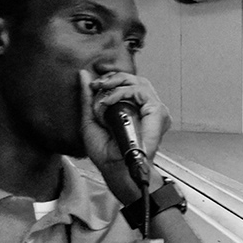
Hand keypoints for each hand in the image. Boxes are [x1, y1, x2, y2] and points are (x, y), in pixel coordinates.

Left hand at [79, 71, 167, 201]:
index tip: (95, 84)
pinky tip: (111, 102)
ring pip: (141, 85)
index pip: (128, 84)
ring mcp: (154, 113)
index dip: (112, 79)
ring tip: (104, 97)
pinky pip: (144, 95)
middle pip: (137, 80)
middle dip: (116, 78)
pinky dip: (125, 94)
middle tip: (99, 84)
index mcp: (132, 110)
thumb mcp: (90, 119)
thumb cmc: (105, 152)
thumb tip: (83, 75)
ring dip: (119, 86)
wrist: (115, 167)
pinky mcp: (158, 115)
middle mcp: (146, 110)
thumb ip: (88, 97)